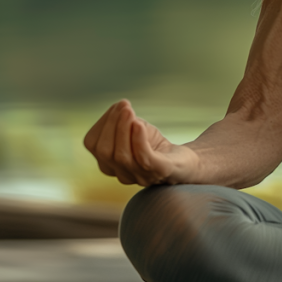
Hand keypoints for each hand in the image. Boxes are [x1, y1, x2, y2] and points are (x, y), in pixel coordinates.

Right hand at [83, 99, 197, 186]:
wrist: (187, 161)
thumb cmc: (156, 145)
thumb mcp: (135, 129)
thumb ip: (123, 120)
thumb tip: (120, 107)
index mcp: (109, 164)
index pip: (94, 144)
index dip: (103, 123)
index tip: (118, 105)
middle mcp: (121, 174)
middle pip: (105, 151)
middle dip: (112, 125)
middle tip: (124, 106)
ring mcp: (140, 176)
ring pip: (122, 157)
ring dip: (123, 130)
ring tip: (129, 111)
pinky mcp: (160, 173)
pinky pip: (144, 159)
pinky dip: (138, 141)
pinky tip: (139, 125)